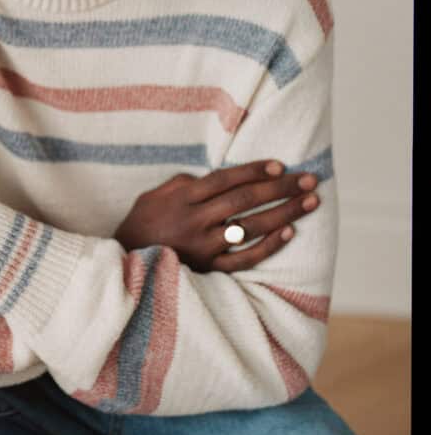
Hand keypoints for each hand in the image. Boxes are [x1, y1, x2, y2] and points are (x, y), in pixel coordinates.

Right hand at [113, 160, 319, 272]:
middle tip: (308, 180)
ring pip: (251, 228)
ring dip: (284, 214)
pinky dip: (268, 246)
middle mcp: (195, 220)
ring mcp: (203, 246)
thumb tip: (213, 179)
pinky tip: (288, 233)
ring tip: (310, 202)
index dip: (254, 171)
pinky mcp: (209, 268)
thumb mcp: (155, 194)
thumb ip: (184, 183)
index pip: (225, 180)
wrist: (124, 263)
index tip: (280, 166)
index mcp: (183, 197)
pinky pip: (244, 259)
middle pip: (244, 201)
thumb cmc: (142, 223)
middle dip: (280, 189)